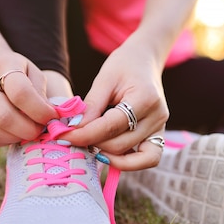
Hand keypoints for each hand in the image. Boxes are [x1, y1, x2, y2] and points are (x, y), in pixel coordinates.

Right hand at [0, 50, 57, 146]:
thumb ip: (41, 93)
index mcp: (2, 66)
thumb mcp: (33, 72)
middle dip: (28, 130)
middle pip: (4, 117)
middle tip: (40, 129)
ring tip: (27, 130)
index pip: (20, 93)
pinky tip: (14, 131)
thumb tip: (49, 118)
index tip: (51, 117)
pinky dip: (5, 140)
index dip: (40, 111)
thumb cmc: (16, 70)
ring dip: (15, 138)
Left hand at [60, 36, 169, 170]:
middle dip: (93, 144)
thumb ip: (91, 106)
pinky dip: (128, 162)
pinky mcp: (159, 136)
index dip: (85, 134)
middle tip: (74, 137)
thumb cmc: (124, 65)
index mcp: (145, 98)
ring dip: (109, 155)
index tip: (63, 136)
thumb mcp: (104, 79)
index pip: (111, 126)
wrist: (145, 61)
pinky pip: (147, 159)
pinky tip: (108, 153)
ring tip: (92, 145)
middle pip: (121, 145)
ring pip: (135, 158)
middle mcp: (157, 117)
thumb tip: (74, 130)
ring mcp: (161, 129)